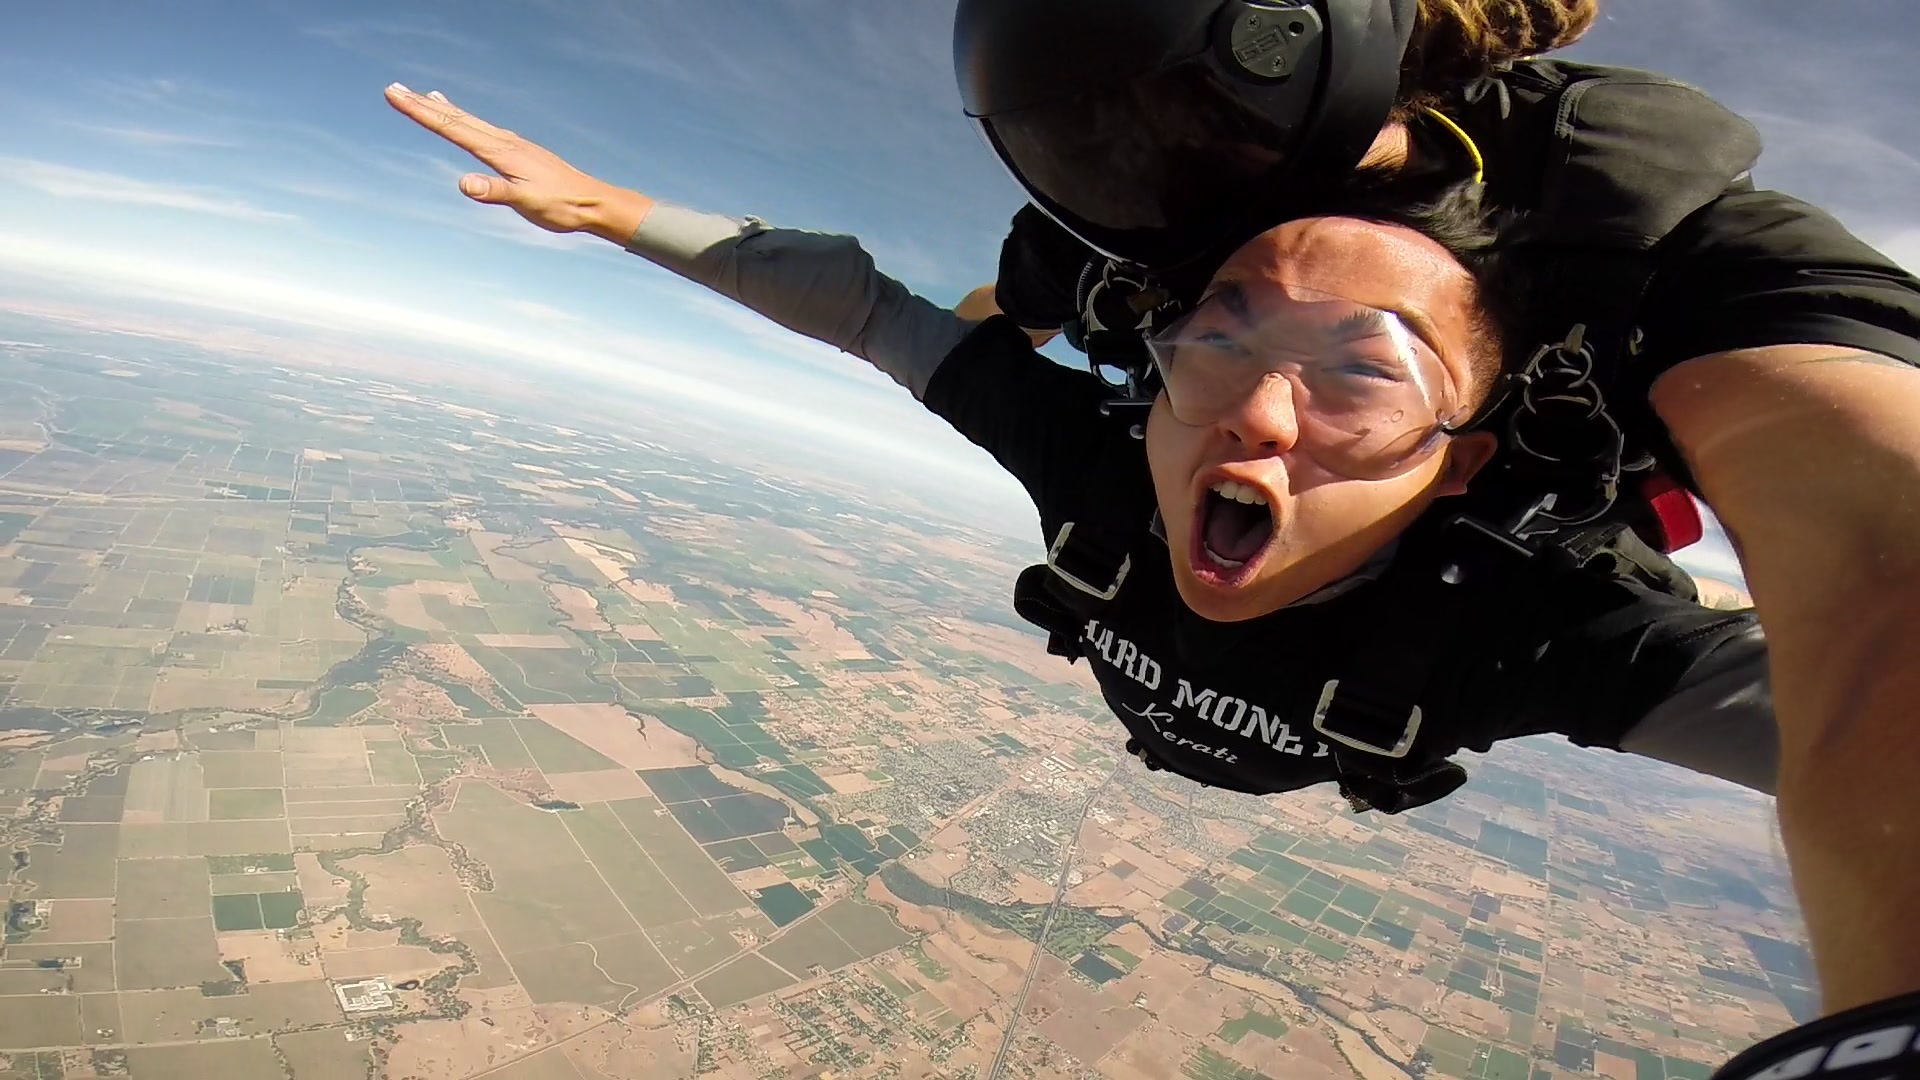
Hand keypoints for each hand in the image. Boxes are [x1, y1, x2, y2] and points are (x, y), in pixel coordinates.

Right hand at [383, 83, 651, 241]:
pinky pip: (483, 129)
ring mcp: (512, 144)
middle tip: (393, 88)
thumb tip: (463, 183)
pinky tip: (465, 119)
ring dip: (441, 109)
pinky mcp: (519, 152)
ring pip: (468, 121)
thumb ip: (495, 192)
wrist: (594, 202)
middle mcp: (504, 141)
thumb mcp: (527, 203)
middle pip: (455, 118)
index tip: (394, 94)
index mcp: (499, 151)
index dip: (420, 111)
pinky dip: (465, 119)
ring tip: (422, 95)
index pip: (451, 127)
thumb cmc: (561, 206)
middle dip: (422, 104)